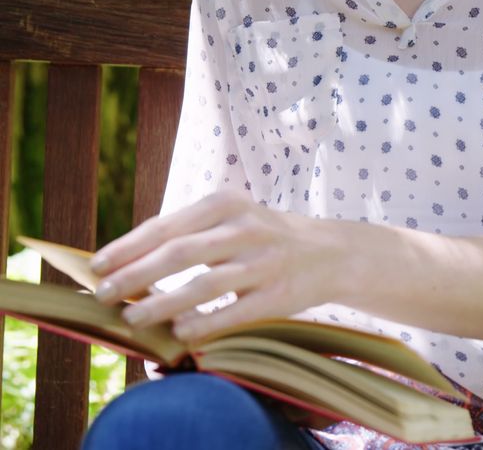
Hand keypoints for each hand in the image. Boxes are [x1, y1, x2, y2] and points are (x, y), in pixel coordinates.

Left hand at [90, 190, 355, 341]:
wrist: (333, 253)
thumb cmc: (266, 238)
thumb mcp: (233, 218)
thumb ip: (189, 232)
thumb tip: (126, 261)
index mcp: (227, 203)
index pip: (166, 225)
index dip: (127, 247)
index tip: (96, 266)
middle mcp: (247, 228)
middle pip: (179, 252)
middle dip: (135, 275)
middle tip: (104, 295)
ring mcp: (266, 262)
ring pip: (204, 285)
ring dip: (163, 304)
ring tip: (134, 319)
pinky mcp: (281, 295)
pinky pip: (235, 313)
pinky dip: (204, 324)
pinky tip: (179, 333)